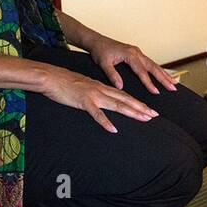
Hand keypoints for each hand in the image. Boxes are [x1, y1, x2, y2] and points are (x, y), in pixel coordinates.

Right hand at [39, 64, 156, 133]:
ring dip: (132, 112)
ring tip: (144, 119)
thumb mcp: (85, 87)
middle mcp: (101, 90)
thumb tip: (104, 101)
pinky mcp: (83, 102)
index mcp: (102, 87)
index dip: (138, 103)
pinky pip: (96, 114)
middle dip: (141, 108)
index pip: (124, 96)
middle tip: (154, 115)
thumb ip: (96, 94)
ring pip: (117, 105)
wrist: (51, 77)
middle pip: (125, 100)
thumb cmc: (66, 83)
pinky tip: (114, 129)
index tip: (150, 110)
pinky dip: (105, 121)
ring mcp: (93, 95)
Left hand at [85, 35, 178, 95]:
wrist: (97, 41)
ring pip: (154, 64)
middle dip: (164, 78)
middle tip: (173, 88)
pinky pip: (150, 62)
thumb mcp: (103, 63)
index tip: (156, 91)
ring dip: (164, 74)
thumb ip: (112, 74)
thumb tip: (120, 86)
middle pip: (153, 67)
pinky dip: (158, 70)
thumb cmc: (100, 51)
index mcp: (130, 54)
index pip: (142, 71)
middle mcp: (137, 52)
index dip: (149, 82)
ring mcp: (138, 52)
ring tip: (174, 83)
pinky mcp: (137, 54)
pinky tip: (163, 75)